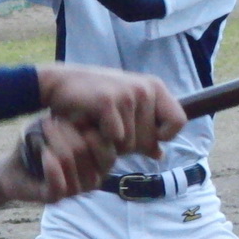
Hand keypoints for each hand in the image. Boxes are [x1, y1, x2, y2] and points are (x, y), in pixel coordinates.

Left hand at [0, 116, 115, 204]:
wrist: (12, 167)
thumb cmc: (40, 144)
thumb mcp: (61, 127)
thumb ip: (79, 122)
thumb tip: (89, 113)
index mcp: (100, 164)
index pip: (108, 148)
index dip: (90, 128)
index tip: (71, 115)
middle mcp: (93, 179)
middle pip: (85, 149)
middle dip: (66, 130)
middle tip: (49, 121)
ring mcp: (75, 191)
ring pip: (69, 161)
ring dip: (53, 140)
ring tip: (43, 129)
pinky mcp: (56, 198)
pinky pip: (58, 183)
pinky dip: (50, 165)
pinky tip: (44, 152)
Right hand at [37, 64, 185, 156]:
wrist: (59, 84)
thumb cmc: (94, 101)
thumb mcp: (124, 112)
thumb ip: (144, 130)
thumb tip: (160, 154)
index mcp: (154, 87)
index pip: (179, 122)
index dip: (162, 136)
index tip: (143, 136)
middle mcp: (145, 88)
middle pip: (150, 140)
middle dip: (129, 145)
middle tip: (109, 129)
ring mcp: (127, 94)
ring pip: (130, 143)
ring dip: (111, 143)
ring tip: (99, 125)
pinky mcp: (108, 101)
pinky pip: (114, 138)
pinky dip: (100, 138)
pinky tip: (90, 124)